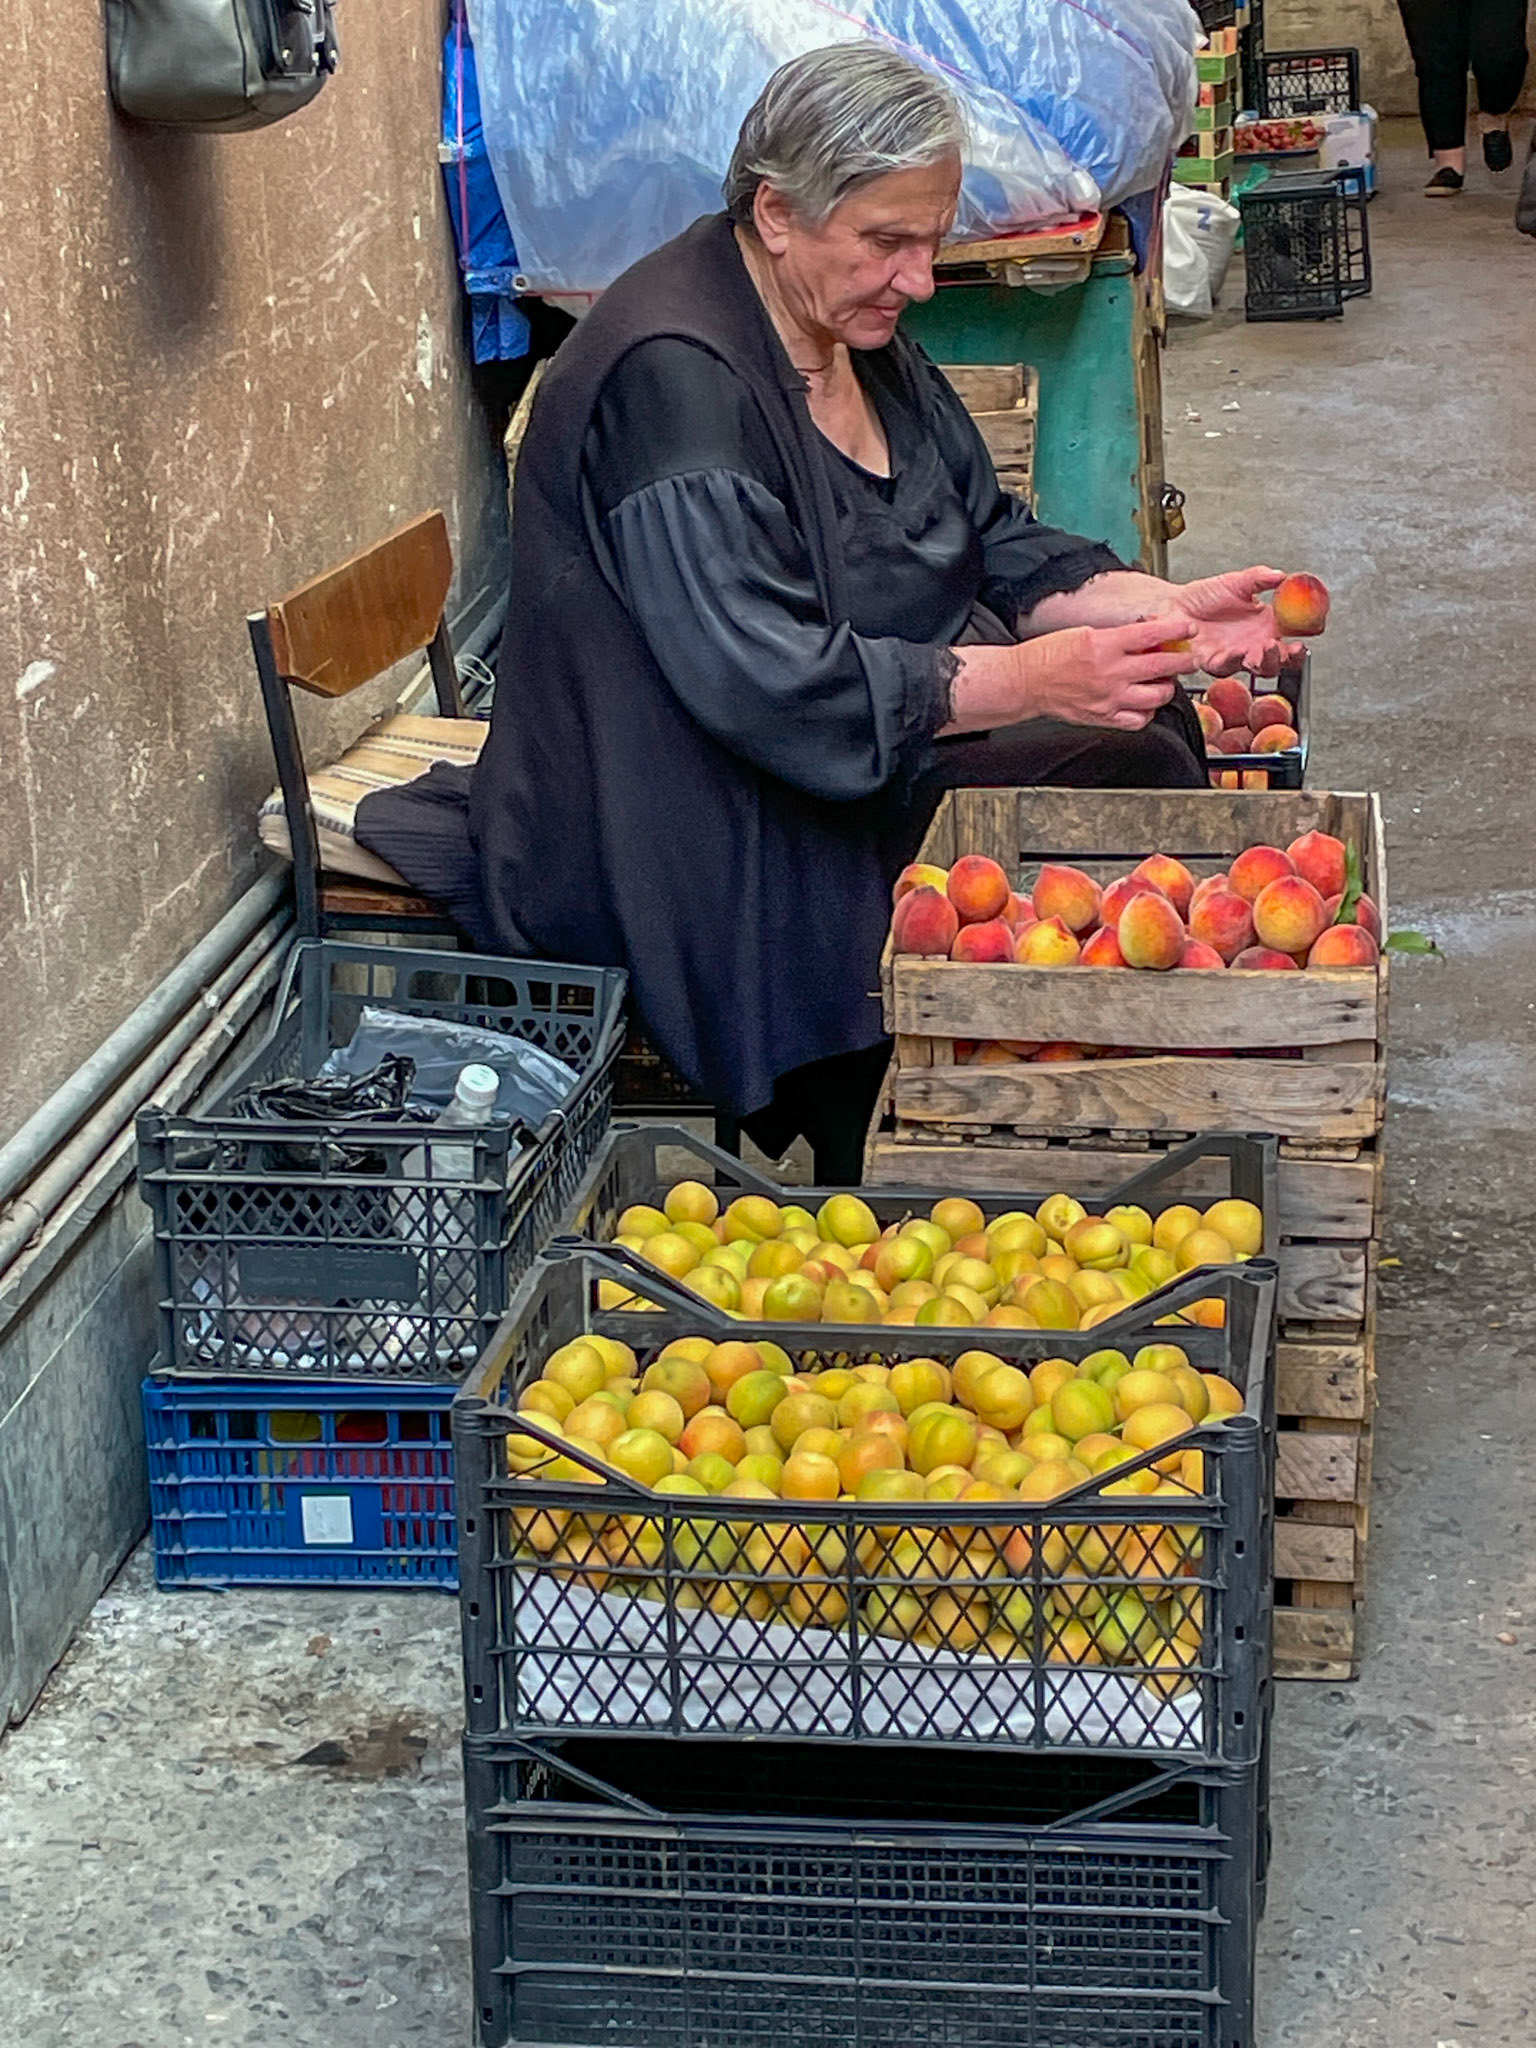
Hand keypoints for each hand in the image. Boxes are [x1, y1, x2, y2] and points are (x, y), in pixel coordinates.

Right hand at [1016, 615, 1197, 730]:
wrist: (1026, 682)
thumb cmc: (1050, 655)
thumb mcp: (1086, 632)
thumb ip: (1119, 637)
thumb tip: (1148, 636)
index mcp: (1105, 645)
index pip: (1152, 635)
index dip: (1176, 631)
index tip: (1188, 629)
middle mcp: (1111, 673)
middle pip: (1162, 667)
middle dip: (1183, 662)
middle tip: (1189, 659)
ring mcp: (1109, 698)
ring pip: (1156, 697)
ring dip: (1167, 688)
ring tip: (1164, 682)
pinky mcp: (1104, 717)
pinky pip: (1139, 720)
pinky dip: (1148, 713)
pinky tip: (1144, 704)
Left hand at [1170, 567, 1304, 676]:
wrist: (1174, 606)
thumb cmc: (1204, 596)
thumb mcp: (1236, 582)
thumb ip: (1259, 578)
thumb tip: (1282, 575)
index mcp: (1266, 623)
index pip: (1295, 632)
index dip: (1308, 632)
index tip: (1315, 626)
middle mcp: (1254, 643)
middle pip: (1282, 659)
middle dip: (1291, 657)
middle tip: (1293, 647)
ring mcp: (1236, 655)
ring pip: (1259, 668)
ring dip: (1267, 661)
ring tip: (1269, 647)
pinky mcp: (1214, 663)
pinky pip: (1228, 666)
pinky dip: (1235, 659)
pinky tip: (1239, 651)